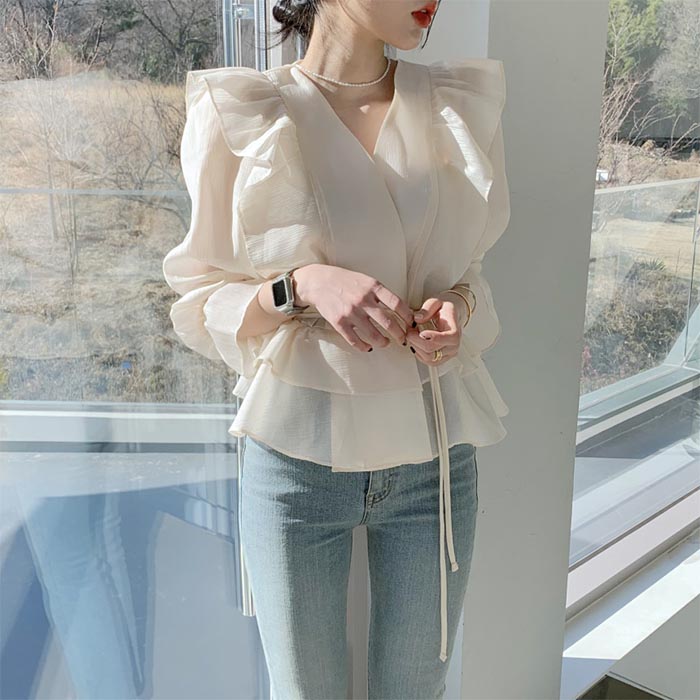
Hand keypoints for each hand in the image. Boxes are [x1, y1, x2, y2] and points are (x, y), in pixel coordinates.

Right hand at [293, 264, 414, 351]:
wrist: (318, 282)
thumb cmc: (345, 281)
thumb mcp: (366, 280)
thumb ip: (381, 294)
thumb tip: (399, 309)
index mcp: (373, 287)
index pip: (397, 304)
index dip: (408, 316)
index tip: (411, 323)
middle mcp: (363, 300)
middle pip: (388, 323)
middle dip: (399, 335)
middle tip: (403, 339)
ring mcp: (351, 312)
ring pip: (374, 335)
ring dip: (383, 342)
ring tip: (386, 343)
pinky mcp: (339, 323)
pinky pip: (355, 341)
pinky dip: (364, 346)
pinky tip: (368, 347)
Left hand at [406, 292, 464, 364]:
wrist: (449, 318)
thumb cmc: (444, 311)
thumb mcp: (437, 303)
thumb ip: (428, 308)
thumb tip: (418, 318)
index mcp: (455, 332)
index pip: (448, 339)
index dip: (434, 337)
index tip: (422, 333)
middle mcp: (453, 346)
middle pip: (433, 350)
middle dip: (417, 340)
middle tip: (409, 330)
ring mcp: (447, 355)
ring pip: (428, 358)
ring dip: (416, 347)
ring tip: (412, 336)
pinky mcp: (440, 360)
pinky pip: (426, 361)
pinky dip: (418, 353)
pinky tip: (416, 343)